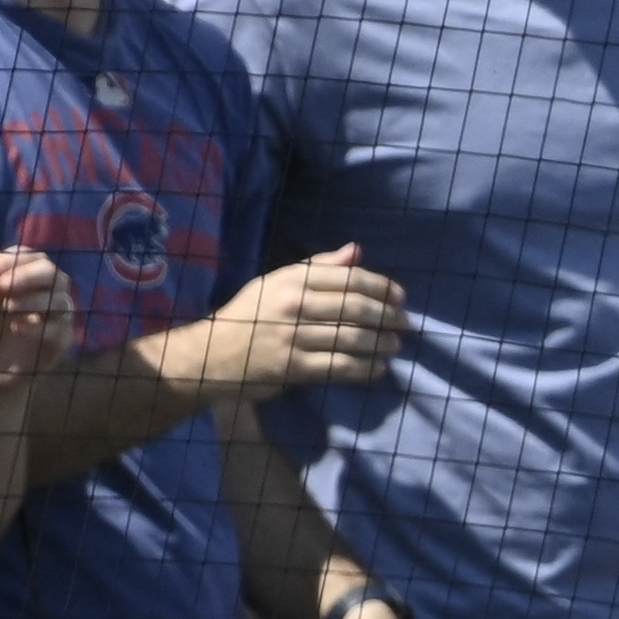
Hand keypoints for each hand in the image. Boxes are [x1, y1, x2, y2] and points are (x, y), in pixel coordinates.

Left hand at [0, 247, 75, 384]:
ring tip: (7, 307)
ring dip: (33, 300)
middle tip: (2, 286)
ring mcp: (59, 315)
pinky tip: (17, 328)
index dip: (8, 260)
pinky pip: (59, 328)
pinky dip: (37, 327)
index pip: (29, 257)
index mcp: (29, 274)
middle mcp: (50, 290)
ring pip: (59, 299)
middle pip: (52, 272)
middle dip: (26, 276)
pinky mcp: (63, 338)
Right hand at [212, 244, 406, 397]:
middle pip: (356, 307)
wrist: (214, 354)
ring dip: (381, 343)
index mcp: (291, 279)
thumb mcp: (277, 282)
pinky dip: (366, 368)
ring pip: (352, 337)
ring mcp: (294, 336)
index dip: (381, 286)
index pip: (348, 277)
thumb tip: (357, 250)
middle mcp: (293, 304)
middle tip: (405, 324)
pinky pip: (341, 367)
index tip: (400, 297)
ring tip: (394, 345)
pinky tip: (378, 368)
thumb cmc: (251, 315)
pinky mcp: (294, 367)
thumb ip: (319, 267)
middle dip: (387, 316)